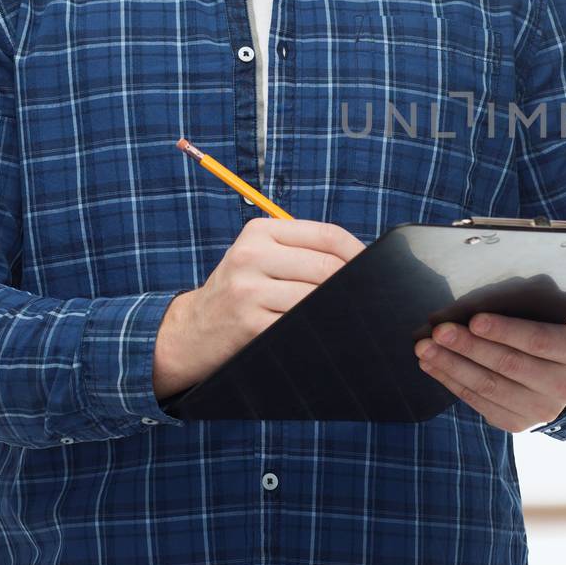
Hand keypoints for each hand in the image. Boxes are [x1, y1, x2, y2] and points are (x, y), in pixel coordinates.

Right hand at [154, 216, 365, 398]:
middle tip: (370, 298)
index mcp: (259, 232)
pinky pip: (301, 323)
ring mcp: (248, 290)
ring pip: (317, 297)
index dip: (357, 252)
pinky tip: (327, 332)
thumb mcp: (258, 258)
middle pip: (327, 267)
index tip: (375, 268)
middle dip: (354, 284)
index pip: (326, 235)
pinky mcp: (250, 323)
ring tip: (351, 316)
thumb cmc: (239, 292)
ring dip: (340, 309)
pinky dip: (320, 329)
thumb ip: (301, 252)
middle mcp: (251, 256)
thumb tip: (361, 261)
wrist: (190, 331)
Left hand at [414, 314, 565, 432]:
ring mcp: (542, 410)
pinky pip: (479, 402)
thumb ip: (523, 309)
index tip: (473, 319)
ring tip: (425, 348)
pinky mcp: (518, 424)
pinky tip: (432, 365)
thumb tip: (471, 307)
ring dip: (452, 365)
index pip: (538, 340)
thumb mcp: (549, 316)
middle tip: (439, 331)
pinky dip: (452, 382)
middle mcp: (564, 386)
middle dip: (469, 346)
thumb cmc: (547, 330)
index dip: (505, 331)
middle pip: (509, 365)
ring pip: (489, 386)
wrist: (560, 374)